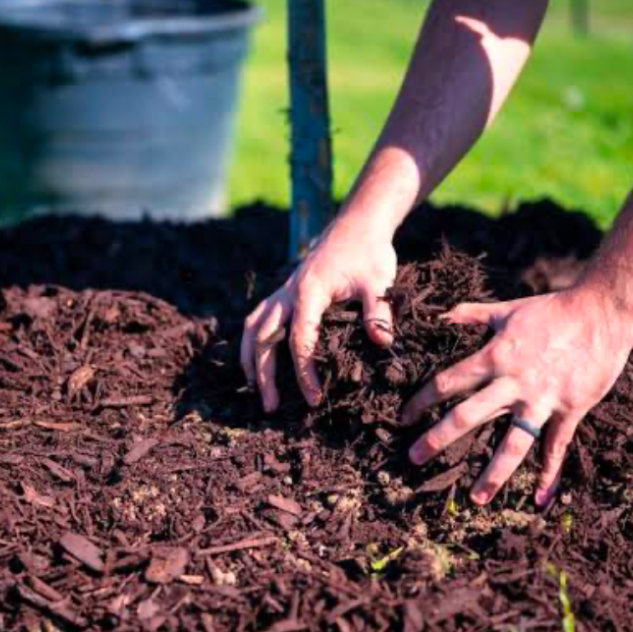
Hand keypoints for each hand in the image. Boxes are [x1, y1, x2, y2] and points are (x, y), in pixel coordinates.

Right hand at [241, 215, 397, 411]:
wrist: (357, 225)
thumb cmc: (369, 253)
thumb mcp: (379, 281)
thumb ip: (379, 312)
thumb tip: (382, 343)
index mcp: (309, 292)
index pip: (299, 340)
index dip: (304, 372)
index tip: (314, 398)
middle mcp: (288, 293)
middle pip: (264, 338)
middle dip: (264, 374)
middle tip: (270, 407)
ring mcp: (283, 292)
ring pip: (253, 328)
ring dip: (250, 359)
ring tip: (254, 390)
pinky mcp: (284, 292)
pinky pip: (258, 318)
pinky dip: (253, 342)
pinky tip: (256, 360)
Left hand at [402, 288, 632, 506]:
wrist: (603, 313)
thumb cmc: (552, 310)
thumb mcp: (506, 310)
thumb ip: (471, 314)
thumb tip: (441, 315)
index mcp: (494, 357)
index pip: (447, 383)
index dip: (422, 400)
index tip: (404, 417)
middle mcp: (513, 383)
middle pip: (468, 416)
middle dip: (438, 438)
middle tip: (414, 459)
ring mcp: (543, 400)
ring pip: (513, 444)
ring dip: (494, 473)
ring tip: (476, 498)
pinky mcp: (570, 410)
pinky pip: (556, 447)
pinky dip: (549, 474)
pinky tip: (539, 499)